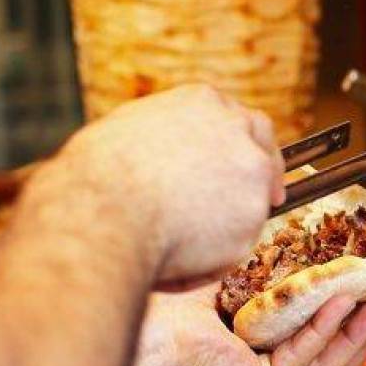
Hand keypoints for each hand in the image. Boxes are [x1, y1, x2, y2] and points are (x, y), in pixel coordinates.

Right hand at [44, 85, 284, 282]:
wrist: (103, 210)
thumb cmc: (96, 177)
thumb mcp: (125, 136)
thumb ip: (163, 142)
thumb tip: (163, 162)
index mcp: (201, 102)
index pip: (236, 118)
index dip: (240, 144)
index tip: (241, 164)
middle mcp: (235, 128)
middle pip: (263, 143)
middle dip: (268, 170)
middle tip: (269, 198)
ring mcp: (251, 169)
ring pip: (250, 201)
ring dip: (226, 226)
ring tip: (171, 249)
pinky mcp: (254, 211)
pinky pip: (235, 245)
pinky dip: (210, 261)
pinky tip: (173, 263)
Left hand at [134, 284, 365, 365]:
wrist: (142, 307)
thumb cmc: (175, 288)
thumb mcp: (242, 270)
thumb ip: (277, 264)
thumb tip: (306, 232)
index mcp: (254, 349)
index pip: (314, 344)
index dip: (347, 325)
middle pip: (327, 362)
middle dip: (360, 334)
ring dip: (351, 336)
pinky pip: (300, 360)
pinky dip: (323, 332)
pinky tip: (340, 306)